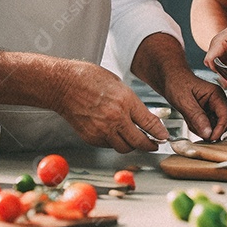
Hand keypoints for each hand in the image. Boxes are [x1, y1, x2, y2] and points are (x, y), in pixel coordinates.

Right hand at [50, 60, 167, 152]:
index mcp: (125, 101)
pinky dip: (114, 142)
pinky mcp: (91, 137)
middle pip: (139, 141)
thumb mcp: (118, 84)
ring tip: (134, 139)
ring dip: (131, 145)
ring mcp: (102, 130)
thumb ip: (132, 103)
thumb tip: (144, 118)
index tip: (164, 137)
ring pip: (124, 148)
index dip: (160, 133)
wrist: (63, 85)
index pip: (149, 123)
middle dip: (149, 145)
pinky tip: (114, 133)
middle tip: (153, 144)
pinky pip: (108, 145)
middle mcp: (115, 118)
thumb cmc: (88, 78)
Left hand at [157, 68, 226, 141]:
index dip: (220, 129)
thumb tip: (208, 132)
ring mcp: (211, 108)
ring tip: (189, 119)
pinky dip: (196, 128)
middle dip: (208, 130)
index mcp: (215, 94)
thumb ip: (196, 116)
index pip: (225, 115)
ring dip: (201, 129)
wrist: (169, 78)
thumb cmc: (176, 82)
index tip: (211, 138)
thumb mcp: (184, 100)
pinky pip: (205, 127)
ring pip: (212, 127)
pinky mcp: (205, 113)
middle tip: (196, 129)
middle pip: (221, 123)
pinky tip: (189, 119)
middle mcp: (216, 101)